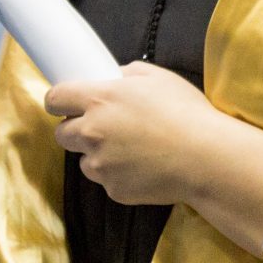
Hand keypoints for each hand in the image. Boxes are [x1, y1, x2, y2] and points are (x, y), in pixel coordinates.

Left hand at [46, 63, 246, 207]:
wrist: (207, 157)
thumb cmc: (187, 113)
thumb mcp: (162, 78)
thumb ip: (129, 73)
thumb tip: (114, 77)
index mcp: (100, 99)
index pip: (55, 98)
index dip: (60, 101)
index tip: (68, 104)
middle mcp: (91, 132)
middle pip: (62, 133)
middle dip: (78, 129)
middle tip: (106, 127)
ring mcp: (100, 164)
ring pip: (85, 159)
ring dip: (100, 154)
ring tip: (135, 149)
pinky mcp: (112, 188)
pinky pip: (107, 179)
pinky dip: (120, 174)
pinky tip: (146, 166)